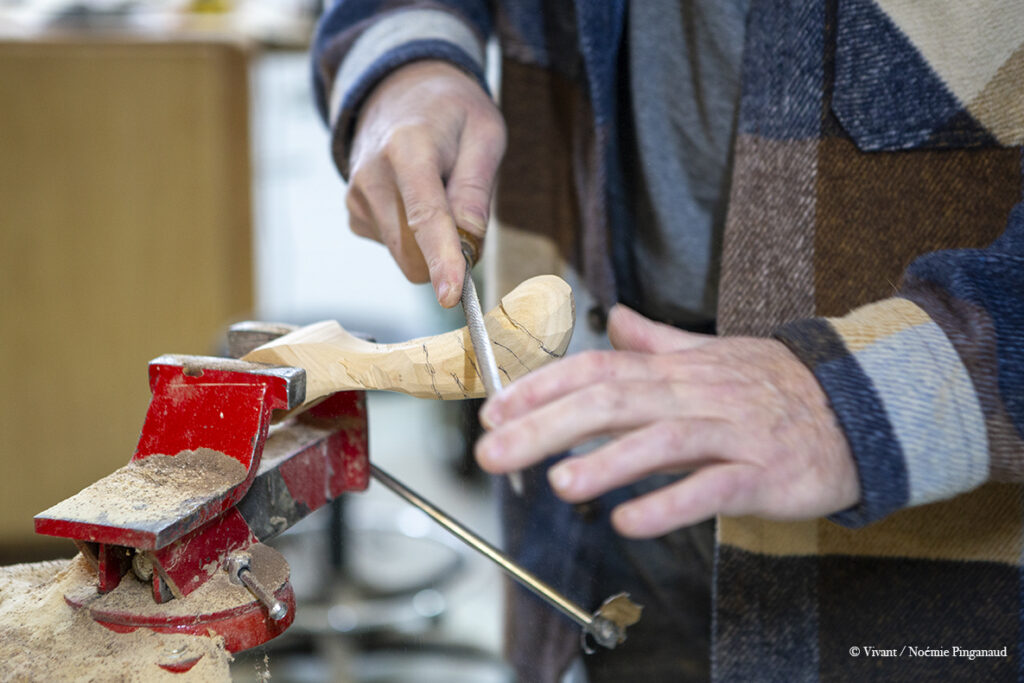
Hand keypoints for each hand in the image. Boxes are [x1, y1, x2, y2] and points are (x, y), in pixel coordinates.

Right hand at [347, 60, 506, 307]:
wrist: (400, 91)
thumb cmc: (452, 113)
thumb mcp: (484, 132)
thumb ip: (476, 187)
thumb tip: (470, 240)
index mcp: (408, 147)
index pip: (425, 216)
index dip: (441, 259)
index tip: (451, 296)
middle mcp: (372, 174)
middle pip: (413, 251)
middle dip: (448, 253)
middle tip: (466, 213)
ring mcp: (357, 196)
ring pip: (405, 256)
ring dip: (431, 243)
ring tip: (438, 192)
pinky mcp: (354, 215)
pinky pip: (395, 249)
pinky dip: (414, 237)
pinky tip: (414, 199)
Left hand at [475, 305, 858, 537]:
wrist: (861, 408)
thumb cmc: (776, 387)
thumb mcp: (713, 355)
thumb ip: (657, 342)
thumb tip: (611, 318)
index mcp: (676, 369)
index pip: (597, 369)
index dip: (542, 388)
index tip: (494, 411)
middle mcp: (696, 394)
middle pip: (613, 402)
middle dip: (546, 425)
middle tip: (493, 453)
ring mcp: (731, 432)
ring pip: (661, 440)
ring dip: (606, 462)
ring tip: (558, 484)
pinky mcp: (763, 473)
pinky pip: (713, 488)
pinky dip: (670, 503)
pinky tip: (630, 521)